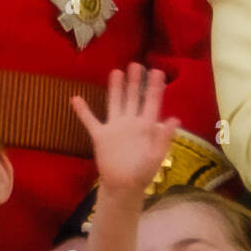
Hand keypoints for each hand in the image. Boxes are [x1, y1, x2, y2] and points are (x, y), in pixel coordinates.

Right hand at [71, 64, 179, 194]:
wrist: (123, 186)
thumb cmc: (143, 172)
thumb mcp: (157, 156)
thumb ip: (164, 137)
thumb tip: (175, 119)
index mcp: (146, 126)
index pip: (152, 102)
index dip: (155, 87)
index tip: (157, 71)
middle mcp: (131, 122)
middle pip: (133, 97)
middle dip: (135, 81)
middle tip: (136, 64)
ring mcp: (115, 127)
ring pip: (115, 102)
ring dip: (115, 88)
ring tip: (116, 71)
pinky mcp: (100, 136)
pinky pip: (90, 120)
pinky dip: (83, 110)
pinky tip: (76, 98)